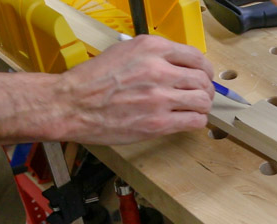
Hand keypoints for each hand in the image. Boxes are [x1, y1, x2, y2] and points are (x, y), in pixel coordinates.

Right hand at [58, 35, 213, 144]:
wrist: (71, 105)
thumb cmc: (93, 81)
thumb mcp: (125, 52)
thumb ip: (154, 56)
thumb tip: (179, 66)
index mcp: (152, 48)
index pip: (196, 56)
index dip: (204, 69)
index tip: (204, 76)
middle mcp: (159, 70)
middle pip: (202, 80)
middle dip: (205, 89)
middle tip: (201, 95)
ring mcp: (160, 97)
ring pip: (203, 101)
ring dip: (203, 106)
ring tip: (195, 109)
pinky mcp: (159, 122)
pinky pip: (194, 121)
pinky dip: (196, 121)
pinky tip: (188, 120)